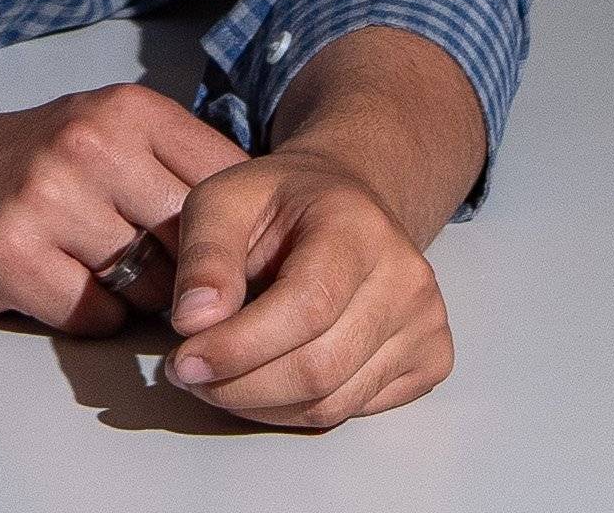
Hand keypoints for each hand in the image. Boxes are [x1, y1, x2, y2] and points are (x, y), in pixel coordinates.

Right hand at [0, 84, 248, 334]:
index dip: (231, 230)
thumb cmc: (42, 166)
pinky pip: (95, 317)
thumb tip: (265, 237)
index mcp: (129, 109)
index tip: (220, 249)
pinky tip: (62, 284)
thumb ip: (182, 168)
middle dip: (183, 270)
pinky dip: (89, 316)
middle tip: (151, 265)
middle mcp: (89, 143)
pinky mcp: (12, 254)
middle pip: (192, 242)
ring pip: (149, 288)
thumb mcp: (116, 134)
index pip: (226, 183)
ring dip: (136, 297)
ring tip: (98, 267)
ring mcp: (46, 197)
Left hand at [154, 146, 455, 424]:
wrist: (347, 205)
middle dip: (239, 386)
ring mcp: (426, 322)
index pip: (305, 308)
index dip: (239, 346)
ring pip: (331, 402)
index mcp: (358, 225)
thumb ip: (205, 255)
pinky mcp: (430, 360)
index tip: (183, 361)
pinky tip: (267, 379)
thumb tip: (194, 321)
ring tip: (218, 379)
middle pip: (318, 368)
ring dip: (259, 405)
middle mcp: (407, 276)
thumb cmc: (281, 205)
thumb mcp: (224, 201)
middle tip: (188, 375)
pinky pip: (352, 412)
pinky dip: (296, 411)